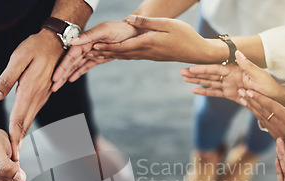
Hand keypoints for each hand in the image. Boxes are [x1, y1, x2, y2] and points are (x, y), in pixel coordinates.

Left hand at [0, 29, 64, 160]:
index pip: (19, 119)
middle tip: (14, 162)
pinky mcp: (42, 94)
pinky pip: (32, 113)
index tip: (12, 153)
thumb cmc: (36, 47)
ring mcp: (41, 97)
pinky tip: (21, 131)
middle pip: (25, 124)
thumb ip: (7, 78)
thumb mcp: (18, 58)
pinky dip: (25, 125)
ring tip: (16, 151)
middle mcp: (37, 97)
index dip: (14, 137)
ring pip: (29, 120)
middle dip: (18, 143)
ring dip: (22, 136)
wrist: (57, 43)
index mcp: (29, 91)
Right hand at [52, 20, 139, 91]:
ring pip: (76, 67)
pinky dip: (78, 73)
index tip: (55, 77)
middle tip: (52, 87)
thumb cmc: (119, 29)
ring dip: (66, 76)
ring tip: (57, 86)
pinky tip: (70, 80)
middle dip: (61, 75)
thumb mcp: (105, 30)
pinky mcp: (98, 58)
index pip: (70, 56)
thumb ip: (89, 36)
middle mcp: (86, 47)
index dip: (62, 67)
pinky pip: (85, 67)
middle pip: (70, 63)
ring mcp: (91, 53)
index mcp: (85, 40)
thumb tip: (74, 42)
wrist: (132, 32)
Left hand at [86, 15, 216, 63]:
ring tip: (96, 55)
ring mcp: (148, 55)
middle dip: (103, 53)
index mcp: (147, 43)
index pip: (122, 46)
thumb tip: (130, 20)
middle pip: (120, 53)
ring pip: (125, 56)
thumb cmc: (185, 35)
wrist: (196, 51)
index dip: (106, 47)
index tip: (93, 47)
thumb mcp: (167, 24)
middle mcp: (145, 52)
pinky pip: (132, 56)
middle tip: (88, 53)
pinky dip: (120, 55)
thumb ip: (147, 23)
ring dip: (110, 55)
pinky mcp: (151, 56)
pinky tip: (116, 55)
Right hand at [180, 51, 284, 105]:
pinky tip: (194, 90)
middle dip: (195, 74)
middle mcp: (229, 76)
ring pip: (209, 83)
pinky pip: (214, 93)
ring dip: (196, 81)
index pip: (215, 69)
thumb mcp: (258, 74)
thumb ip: (247, 65)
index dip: (203, 69)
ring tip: (184, 79)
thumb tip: (238, 53)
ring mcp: (228, 85)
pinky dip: (205, 91)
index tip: (192, 68)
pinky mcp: (229, 94)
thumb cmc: (267, 84)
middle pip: (209, 75)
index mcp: (235, 69)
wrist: (271, 98)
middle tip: (182, 72)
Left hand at [242, 91, 284, 158]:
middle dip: (251, 100)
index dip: (260, 98)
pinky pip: (263, 123)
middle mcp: (279, 125)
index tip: (250, 91)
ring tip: (242, 99)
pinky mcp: (275, 135)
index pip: (271, 106)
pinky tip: (253, 111)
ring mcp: (276, 131)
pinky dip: (256, 115)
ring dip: (251, 107)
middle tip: (240, 91)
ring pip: (260, 116)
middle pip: (262, 110)